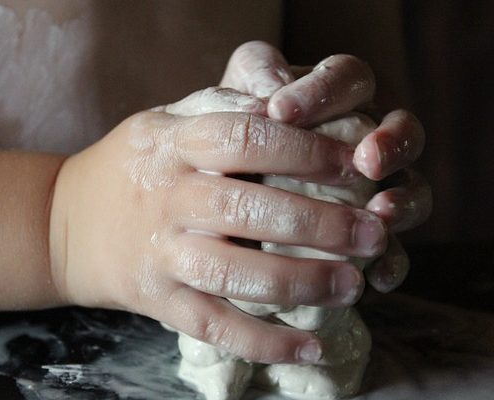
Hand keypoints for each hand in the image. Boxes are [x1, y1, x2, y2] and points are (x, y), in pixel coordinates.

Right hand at [48, 89, 387, 363]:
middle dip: (321, 223)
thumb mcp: (162, 122)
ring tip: (353, 284)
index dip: (308, 149)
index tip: (356, 163)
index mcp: (173, 145)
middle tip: (373, 233)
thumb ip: (218, 111)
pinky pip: (214, 325)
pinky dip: (264, 342)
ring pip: (236, 275)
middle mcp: (167, 198)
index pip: (247, 138)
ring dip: (301, 282)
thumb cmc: (130, 167)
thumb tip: (284, 104)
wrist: (63, 221)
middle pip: (250, 208)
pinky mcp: (158, 300)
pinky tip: (309, 346)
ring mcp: (161, 254)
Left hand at [221, 41, 431, 292]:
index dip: (323, 91)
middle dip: (391, 144)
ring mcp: (377, 192)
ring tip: (380, 212)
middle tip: (366, 160)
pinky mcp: (371, 240)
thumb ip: (252, 77)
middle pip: (404, 133)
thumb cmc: (230, 141)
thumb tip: (270, 86)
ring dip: (403, 202)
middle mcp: (367, 143)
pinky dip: (392, 262)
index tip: (279, 111)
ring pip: (413, 191)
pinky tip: (376, 277)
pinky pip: (396, 251)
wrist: (221, 196)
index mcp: (339, 100)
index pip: (350, 80)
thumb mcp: (231, 103)